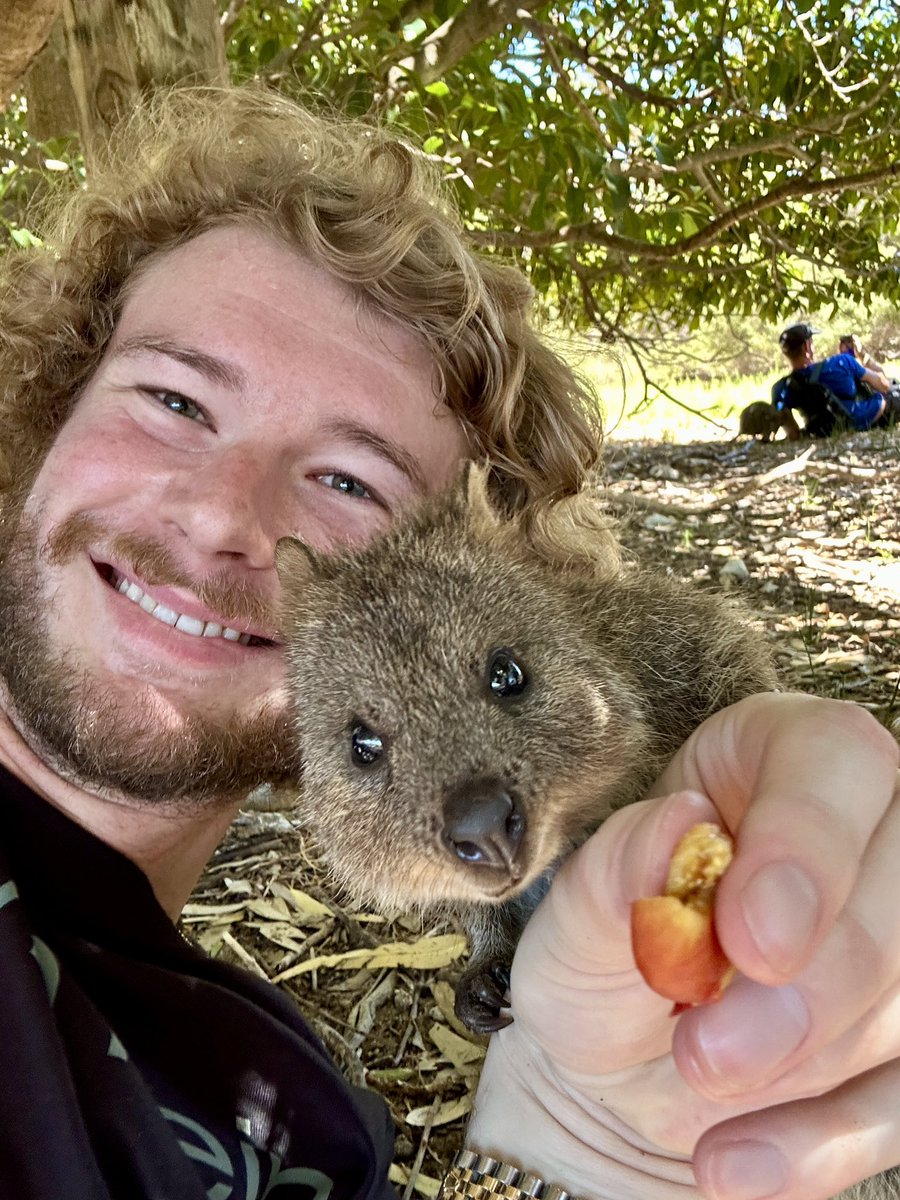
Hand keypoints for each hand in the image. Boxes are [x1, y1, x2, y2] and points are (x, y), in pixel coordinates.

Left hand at [467, 693, 899, 1199]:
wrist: (615, 1073)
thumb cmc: (604, 963)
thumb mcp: (577, 918)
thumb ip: (617, 869)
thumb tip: (680, 824)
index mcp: (777, 759)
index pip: (838, 760)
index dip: (809, 843)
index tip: (748, 938)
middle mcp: (865, 829)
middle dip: (813, 982)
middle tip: (706, 1049)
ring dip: (812, 1060)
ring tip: (699, 1088)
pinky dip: (826, 1142)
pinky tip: (735, 1162)